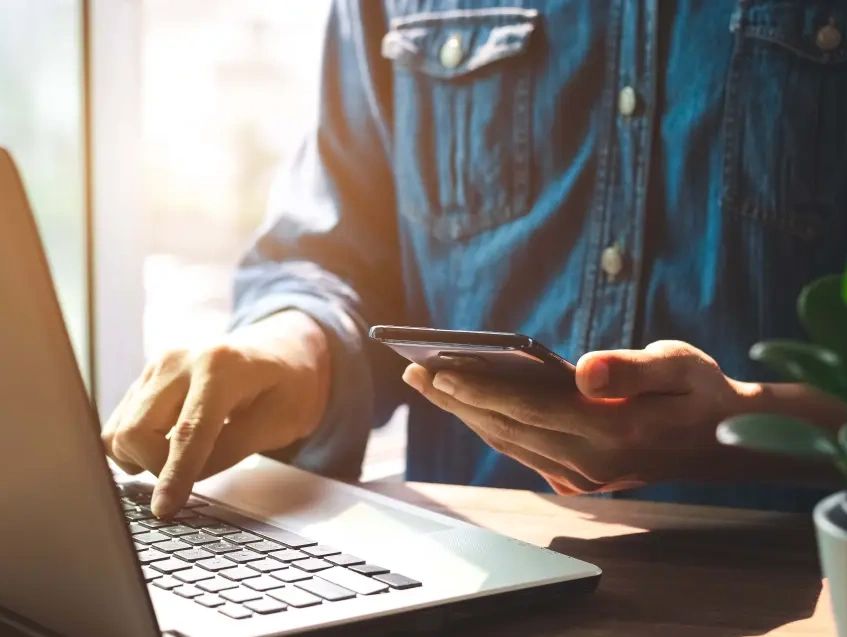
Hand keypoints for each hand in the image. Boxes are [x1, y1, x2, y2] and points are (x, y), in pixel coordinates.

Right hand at [102, 310, 329, 517]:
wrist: (282, 350)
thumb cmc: (290, 384)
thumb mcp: (280, 422)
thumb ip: (232, 449)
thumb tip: (184, 479)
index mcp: (221, 366)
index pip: (189, 431)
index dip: (175, 475)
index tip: (164, 508)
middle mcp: (179, 360)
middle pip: (136, 431)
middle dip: (156, 467)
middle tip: (191, 472)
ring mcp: (157, 366)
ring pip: (119, 430)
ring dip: (142, 457)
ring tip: (183, 455)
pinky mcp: (145, 377)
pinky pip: (121, 423)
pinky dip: (137, 445)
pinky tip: (168, 443)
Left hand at [402, 340, 758, 493]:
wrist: (719, 442)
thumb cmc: (699, 392)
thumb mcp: (681, 366)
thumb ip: (633, 369)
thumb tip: (585, 371)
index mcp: (613, 431)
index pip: (528, 407)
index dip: (480, 389)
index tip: (438, 371)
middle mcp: (590, 462)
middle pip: (507, 426)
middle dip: (456, 399)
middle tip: (413, 371)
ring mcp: (582, 477)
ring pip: (508, 441)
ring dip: (465, 414)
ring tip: (429, 384)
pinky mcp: (578, 479)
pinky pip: (522, 451)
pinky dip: (490, 427)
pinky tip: (468, 406)